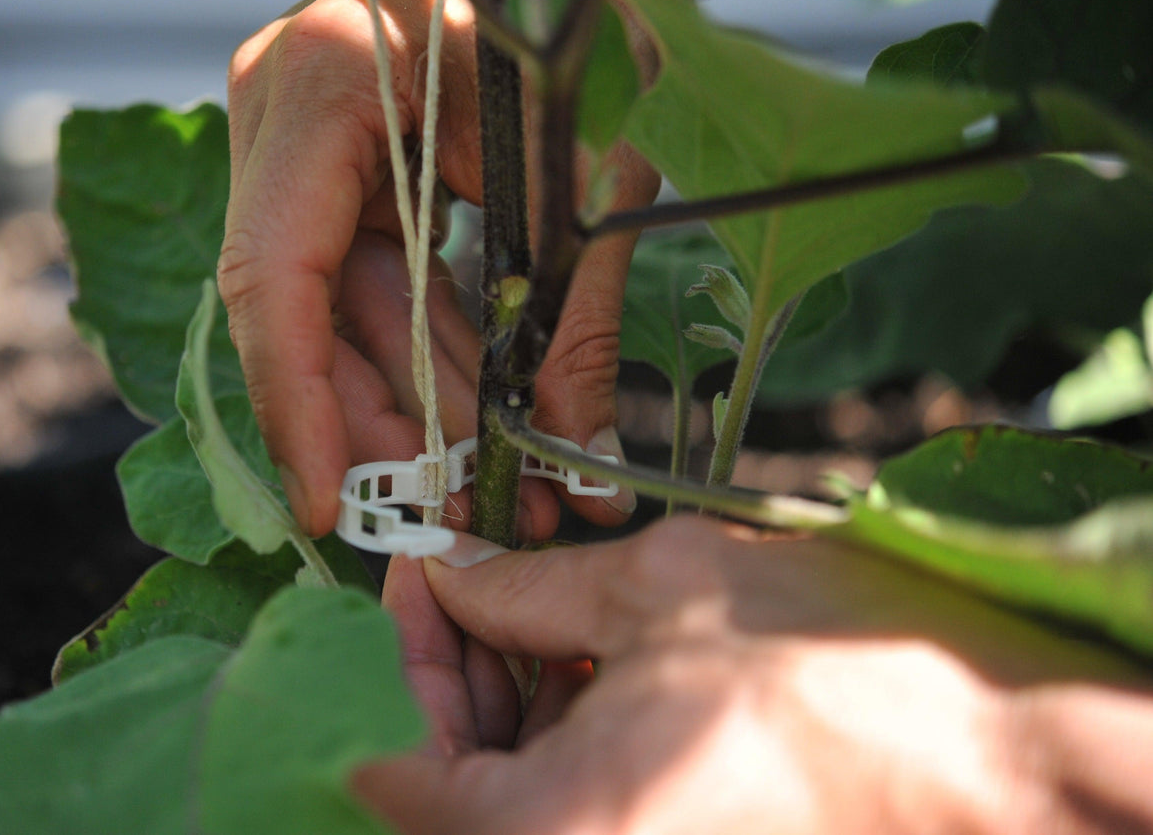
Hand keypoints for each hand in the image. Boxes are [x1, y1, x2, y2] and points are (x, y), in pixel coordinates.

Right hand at [217, 0, 656, 539]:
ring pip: (343, 311)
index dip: (297, 403)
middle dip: (387, 427)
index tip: (328, 505)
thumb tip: (578, 461)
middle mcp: (286, 112)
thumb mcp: (590, 168)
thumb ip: (575, 316)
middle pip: (306, 311)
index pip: (273, 271)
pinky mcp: (346, 167)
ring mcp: (306, 140)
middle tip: (461, 518)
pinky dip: (431, 356)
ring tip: (501, 489)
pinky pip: (375, 283)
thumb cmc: (588, 16)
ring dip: (420, 407)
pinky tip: (487, 428)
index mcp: (327, 79)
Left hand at [356, 518, 1152, 833]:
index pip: (383, 764)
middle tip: (464, 576)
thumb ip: (525, 587)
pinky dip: (560, 735)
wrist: (995, 751)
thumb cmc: (833, 669)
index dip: (386, 655)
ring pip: (509, 795)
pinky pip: (575, 803)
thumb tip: (451, 571)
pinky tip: (582, 656)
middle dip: (443, 672)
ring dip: (501, 699)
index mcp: (547, 831)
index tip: (414, 572)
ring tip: (528, 603)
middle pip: (443, 785)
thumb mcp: (656, 590)